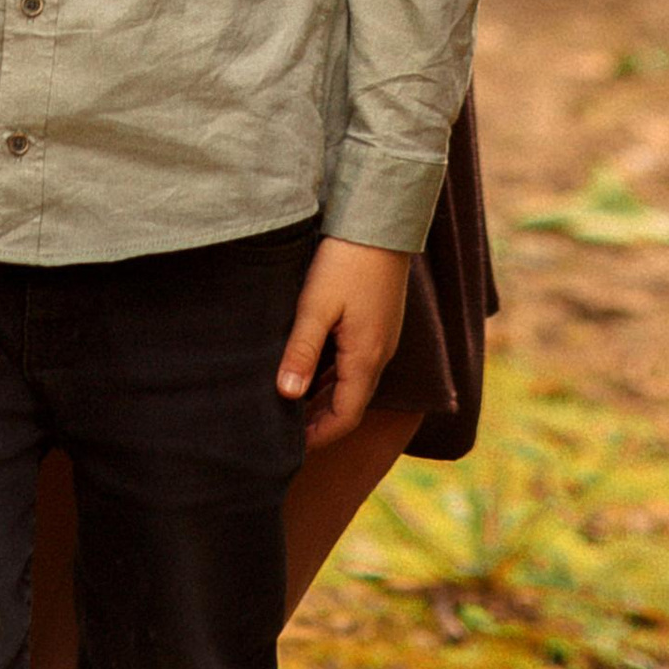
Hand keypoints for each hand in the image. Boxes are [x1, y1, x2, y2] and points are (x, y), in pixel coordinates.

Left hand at [278, 239, 409, 448]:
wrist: (381, 220)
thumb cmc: (346, 260)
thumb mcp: (316, 305)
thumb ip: (302, 350)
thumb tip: (286, 396)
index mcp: (366, 358)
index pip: (345, 418)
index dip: (319, 437)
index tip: (290, 448)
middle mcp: (380, 354)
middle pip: (350, 404)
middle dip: (320, 421)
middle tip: (286, 431)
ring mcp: (382, 337)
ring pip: (354, 383)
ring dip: (326, 397)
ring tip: (293, 404)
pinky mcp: (379, 321)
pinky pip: (357, 362)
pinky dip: (335, 375)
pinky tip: (313, 368)